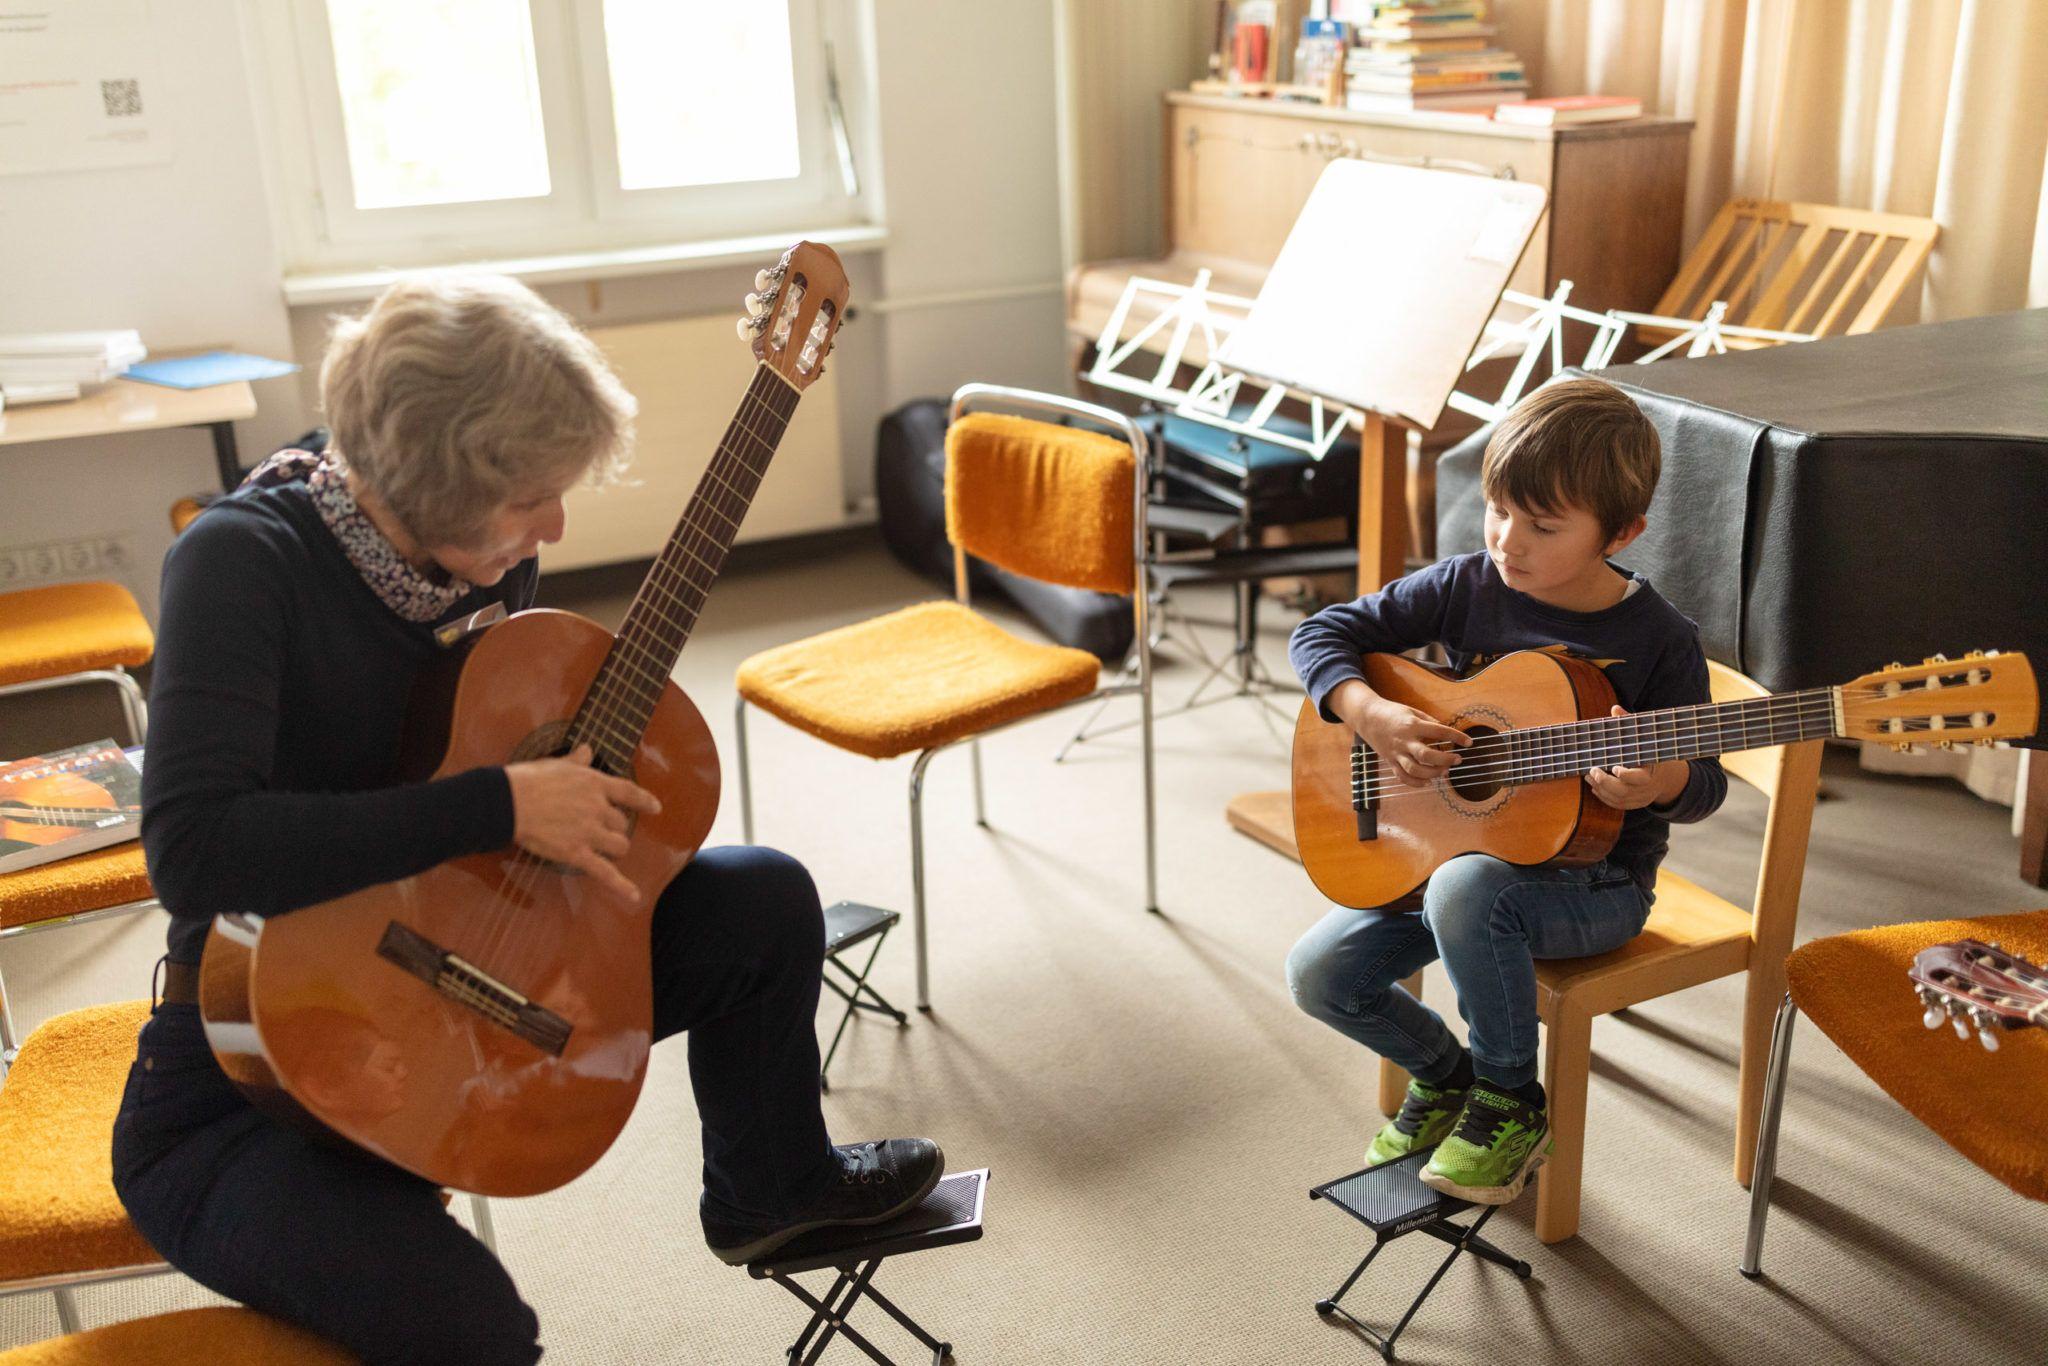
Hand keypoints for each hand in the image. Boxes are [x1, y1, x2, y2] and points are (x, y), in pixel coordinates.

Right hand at [504, 743, 661, 899]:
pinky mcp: (576, 853)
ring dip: (615, 848)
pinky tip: (634, 897)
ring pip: (620, 846)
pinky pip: (605, 872)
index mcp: (594, 784)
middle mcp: (597, 808)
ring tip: (604, 849)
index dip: (644, 801)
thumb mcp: (557, 764)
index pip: (628, 792)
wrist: (509, 802)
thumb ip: (577, 760)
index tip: (656, 807)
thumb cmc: (529, 781)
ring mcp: (589, 832)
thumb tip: (587, 750)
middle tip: (599, 830)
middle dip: (614, 828)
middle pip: (622, 824)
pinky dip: (621, 887)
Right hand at [1331, 680, 1470, 784]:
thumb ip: (1429, 722)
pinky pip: (1403, 777)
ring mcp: (1396, 753)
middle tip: (1457, 759)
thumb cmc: (1392, 712)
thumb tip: (1445, 733)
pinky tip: (1427, 781)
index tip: (1469, 742)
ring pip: (1415, 770)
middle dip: (1445, 759)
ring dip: (1433, 773)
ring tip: (1444, 771)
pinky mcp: (1390, 761)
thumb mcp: (1412, 711)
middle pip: (1427, 755)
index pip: (1439, 732)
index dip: (1456, 737)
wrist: (1367, 717)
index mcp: (1412, 725)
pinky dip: (1416, 783)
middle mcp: (1404, 741)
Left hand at [1584, 705, 1688, 810]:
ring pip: (1618, 800)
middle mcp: (1647, 788)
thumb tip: (1615, 709)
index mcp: (1652, 772)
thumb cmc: (1650, 753)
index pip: (1639, 778)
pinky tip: (1594, 786)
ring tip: (1589, 775)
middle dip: (1605, 782)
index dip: (1625, 775)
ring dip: (1600, 789)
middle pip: (1624, 792)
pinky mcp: (1634, 804)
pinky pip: (1617, 805)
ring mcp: (1641, 798)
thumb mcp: (1645, 739)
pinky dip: (1604, 797)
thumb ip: (1629, 724)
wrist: (1666, 777)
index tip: (1613, 767)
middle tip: (1592, 770)